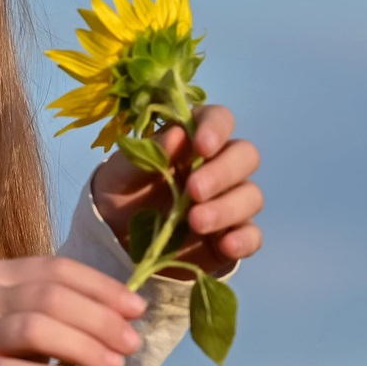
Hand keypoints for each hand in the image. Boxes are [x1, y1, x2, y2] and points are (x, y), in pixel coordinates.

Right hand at [0, 257, 146, 365]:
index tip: (137, 309)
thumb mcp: (21, 324)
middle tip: (130, 344)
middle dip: (99, 319)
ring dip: (82, 347)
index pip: (57, 269)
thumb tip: (124, 318)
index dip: (102, 287)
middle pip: (50, 297)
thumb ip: (60, 315)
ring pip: (33, 328)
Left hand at [89, 103, 262, 277]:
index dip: (217, 128)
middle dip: (223, 172)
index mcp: (192, 141)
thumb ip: (147, 153)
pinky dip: (244, 240)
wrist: (114, 240)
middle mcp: (217, 167)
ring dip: (228, 207)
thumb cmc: (119, 193)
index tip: (202, 145)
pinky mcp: (230, 236)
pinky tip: (226, 246)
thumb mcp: (118, 174)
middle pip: (245, 156)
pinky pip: (252, 236)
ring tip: (195, 222)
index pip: (219, 119)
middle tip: (194, 191)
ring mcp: (228, 202)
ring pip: (251, 195)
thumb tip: (179, 134)